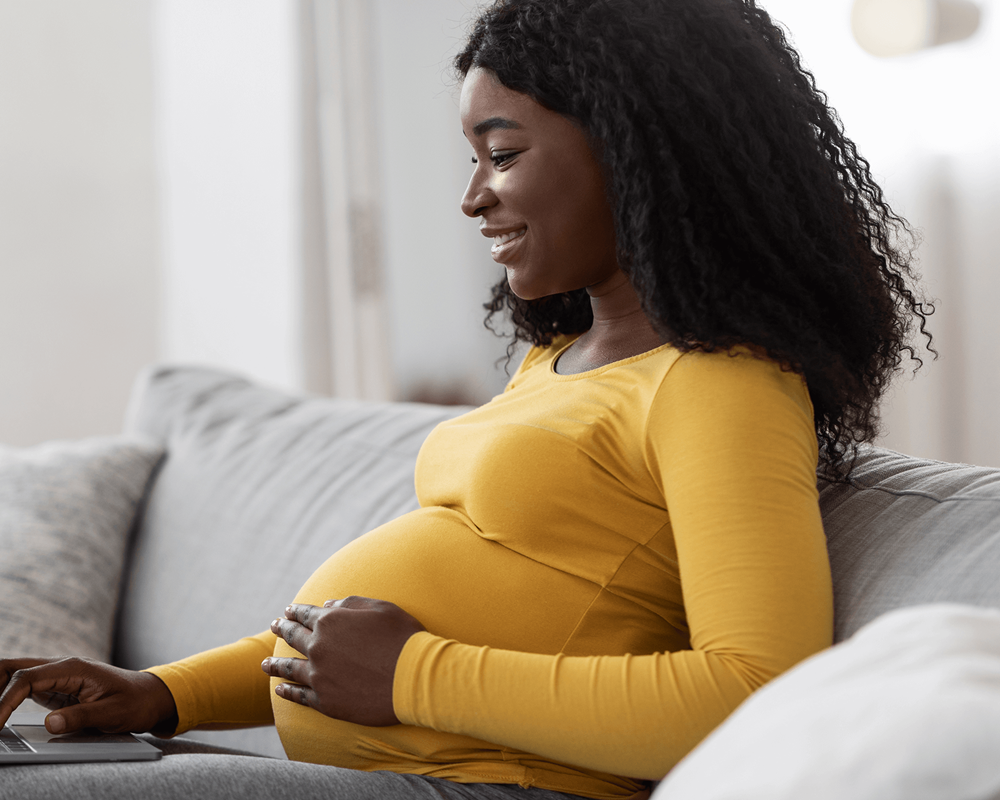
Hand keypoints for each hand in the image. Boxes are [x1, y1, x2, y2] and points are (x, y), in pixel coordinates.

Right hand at [0, 657, 177, 735]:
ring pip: (15, 675)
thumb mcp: (113, 713)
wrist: (150, 696)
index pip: (27, 678)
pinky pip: (22, 687)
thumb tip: (51, 724)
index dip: (4, 701)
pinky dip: (5, 697)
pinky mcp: (55, 687)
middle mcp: (62, 667)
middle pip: (13, 668)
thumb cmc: (135, 702)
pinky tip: (0, 713)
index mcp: (74, 668)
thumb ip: (82, 717)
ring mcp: (56, 675)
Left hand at [263, 596, 424, 726]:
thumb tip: (328, 604)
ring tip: (264, 664)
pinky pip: (299, 696)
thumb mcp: (381, 608)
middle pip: (293, 637)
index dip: (296, 611)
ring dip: (275, 664)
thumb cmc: (403, 638)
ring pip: (289, 668)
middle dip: (283, 629)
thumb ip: (351, 604)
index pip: (306, 614)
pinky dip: (287, 692)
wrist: (415, 678)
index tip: (288, 610)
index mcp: (331, 621)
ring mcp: (319, 676)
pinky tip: (279, 689)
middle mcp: (319, 647)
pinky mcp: (326, 701)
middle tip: (274, 626)